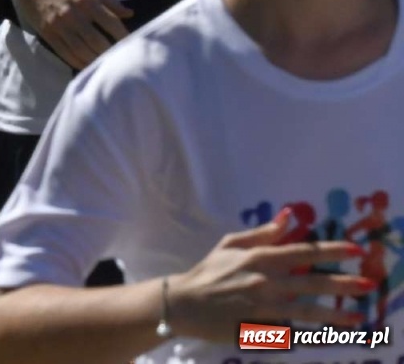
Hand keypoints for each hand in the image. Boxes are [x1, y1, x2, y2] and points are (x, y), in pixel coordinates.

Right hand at [12, 0, 130, 69]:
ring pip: (82, 51)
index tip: (134, 45)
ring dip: (96, 61)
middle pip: (98, 41)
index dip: (124, 37)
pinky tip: (87, 64)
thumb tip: (129, 14)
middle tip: (121, 60)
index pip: (111, 23)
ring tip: (106, 66)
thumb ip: (109, 0)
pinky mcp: (48, 33)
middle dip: (111, 53)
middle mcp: (74, 14)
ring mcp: (59, 26)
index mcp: (87, 0)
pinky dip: (79, 62)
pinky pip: (66, 53)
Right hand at [168, 209, 371, 343]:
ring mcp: (263, 307)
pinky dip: (309, 334)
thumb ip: (262, 233)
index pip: (302, 252)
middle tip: (368, 282)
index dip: (330, 251)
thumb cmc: (208, 271)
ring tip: (358, 317)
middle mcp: (265, 281)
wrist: (184, 303)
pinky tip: (328, 336)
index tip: (355, 250)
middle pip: (310, 281)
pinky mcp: (259, 328)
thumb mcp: (231, 245)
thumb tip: (288, 216)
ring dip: (335, 314)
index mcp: (258, 258)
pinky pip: (290, 331)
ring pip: (306, 310)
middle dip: (342, 282)